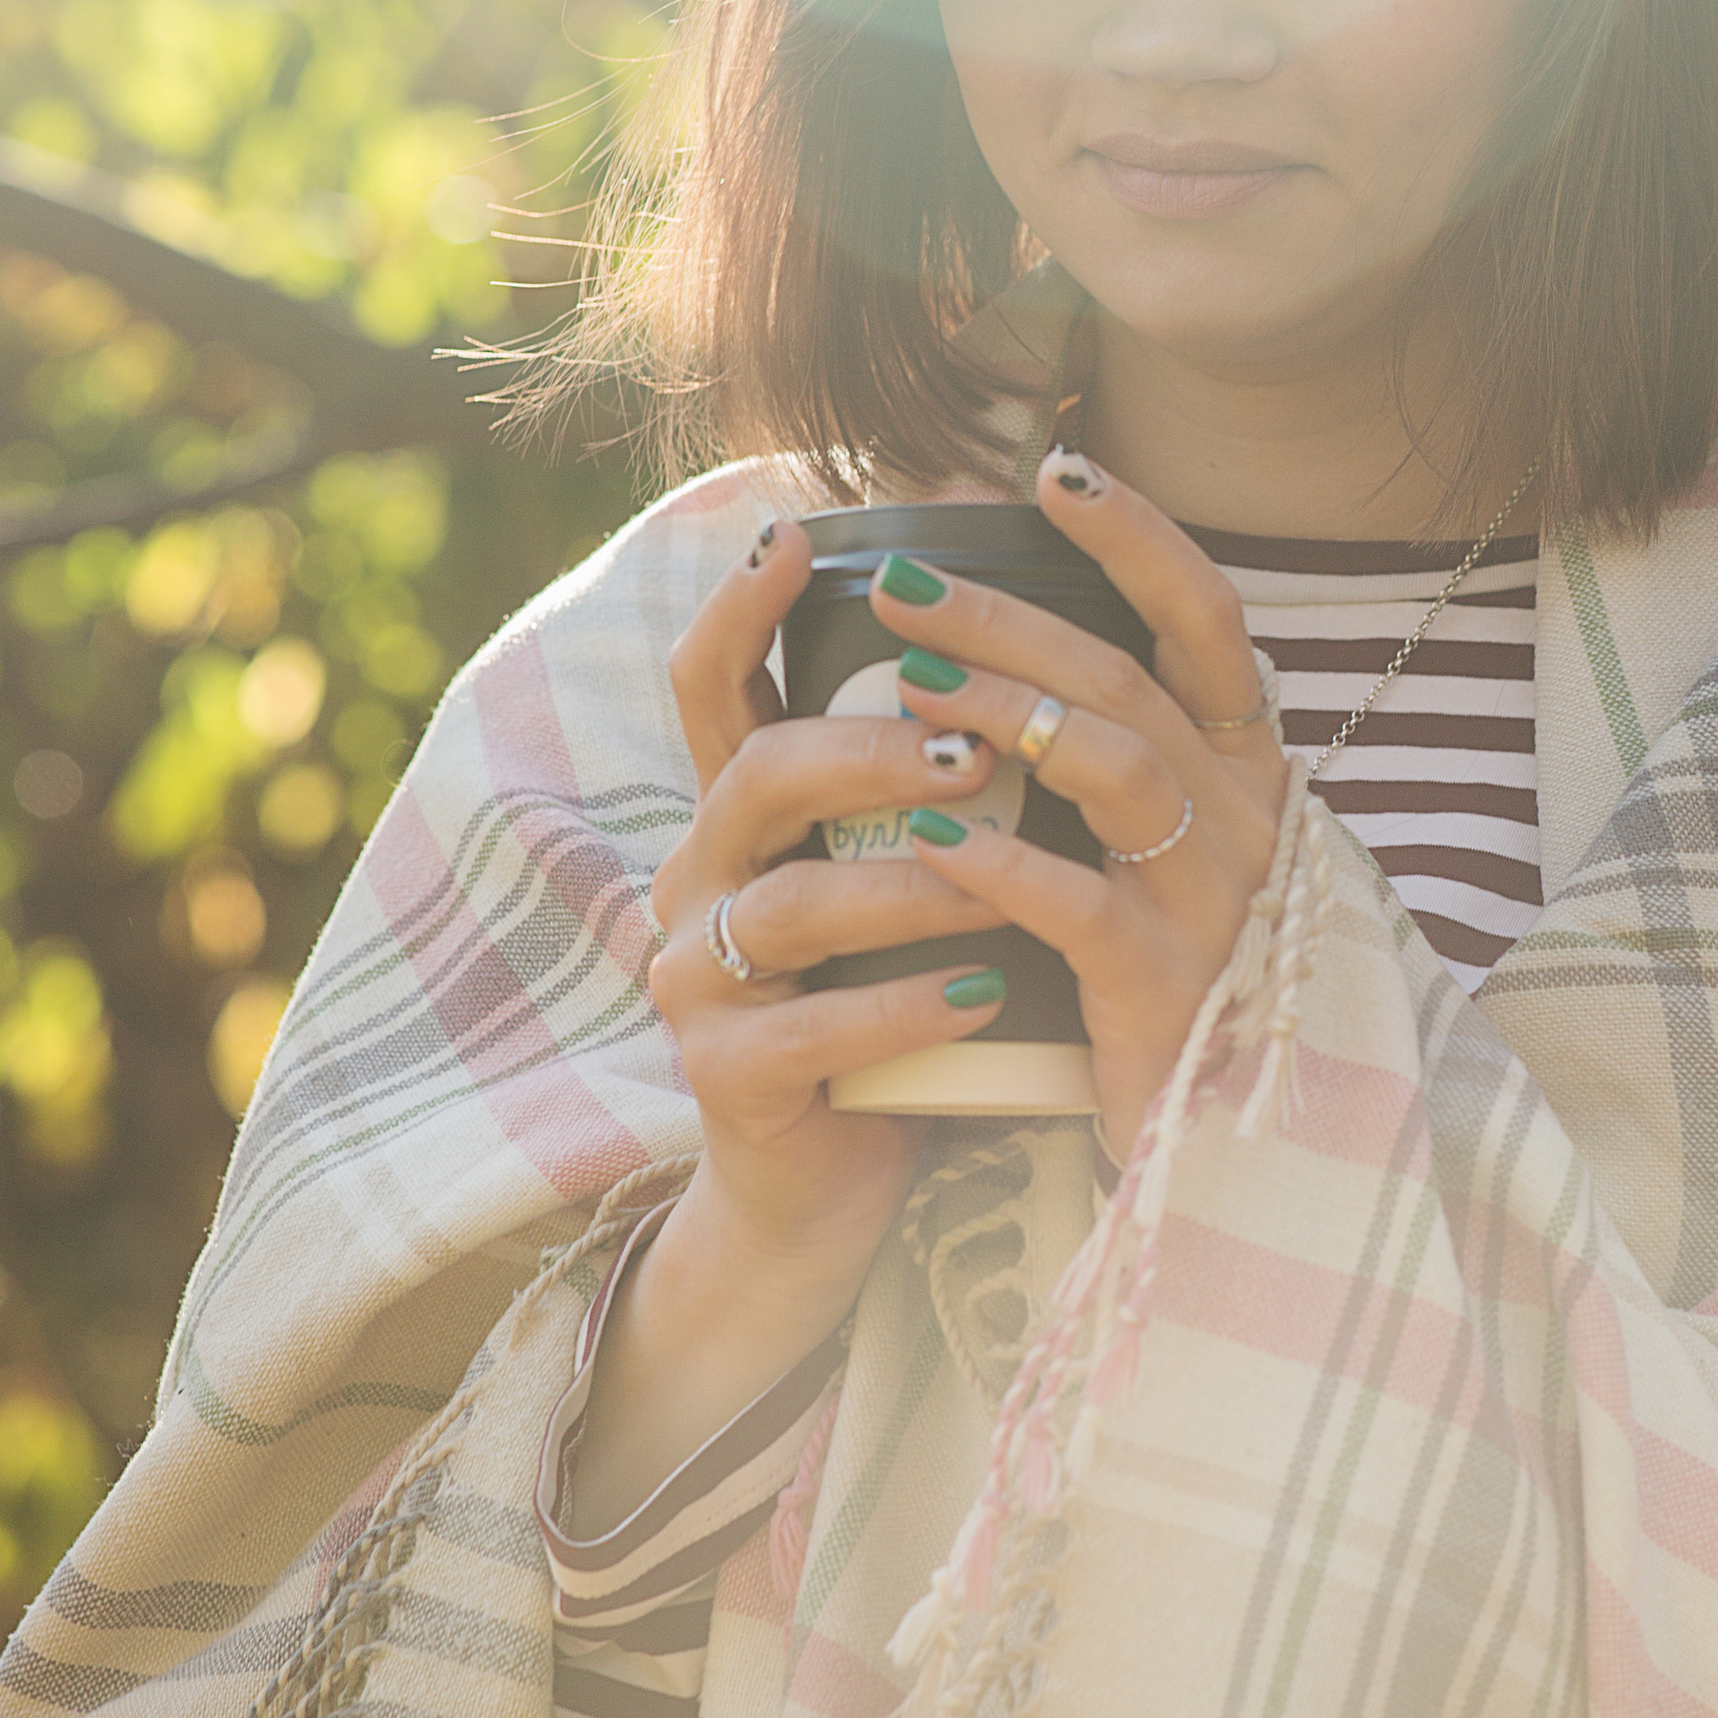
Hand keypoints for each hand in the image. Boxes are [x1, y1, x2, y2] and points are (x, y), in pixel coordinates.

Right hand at [571, 517, 1029, 1527]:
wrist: (835, 1190)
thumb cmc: (896, 1009)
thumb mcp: (907, 883)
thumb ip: (930, 788)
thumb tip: (1018, 658)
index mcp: (745, 821)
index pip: (717, 684)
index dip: (741, 602)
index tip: (800, 527)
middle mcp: (701, 883)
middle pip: (756, 775)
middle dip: (869, 749)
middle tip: (975, 747)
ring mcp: (699, 984)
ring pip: (785, 904)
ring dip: (905, 886)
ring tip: (999, 875)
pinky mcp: (726, 1081)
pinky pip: (810, 1030)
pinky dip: (906, 1007)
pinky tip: (984, 999)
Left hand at [870, 443, 1292, 1158]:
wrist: (1216, 1142)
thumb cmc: (1166, 971)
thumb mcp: (1162, 848)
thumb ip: (1112, 748)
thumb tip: (1001, 640)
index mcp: (1242, 768)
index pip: (1207, 618)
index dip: (1138, 537)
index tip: (1056, 470)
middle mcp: (1242, 815)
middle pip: (1123, 679)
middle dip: (1005, 618)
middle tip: (898, 581)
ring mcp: (1211, 898)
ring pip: (1107, 765)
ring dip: (996, 715)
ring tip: (901, 684)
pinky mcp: (1164, 985)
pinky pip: (1076, 903)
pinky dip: (992, 863)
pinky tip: (916, 836)